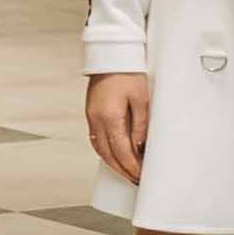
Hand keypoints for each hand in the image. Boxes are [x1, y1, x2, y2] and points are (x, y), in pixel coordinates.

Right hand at [85, 70, 154, 184]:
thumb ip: (140, 126)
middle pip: (107, 154)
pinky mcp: (91, 113)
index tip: (140, 175)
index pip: (121, 151)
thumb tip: (139, 147)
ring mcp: (91, 116)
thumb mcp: (142, 100)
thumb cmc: (128, 72)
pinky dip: (106, 151)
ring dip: (113, 163)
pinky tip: (114, 154)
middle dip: (122, 170)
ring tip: (126, 171)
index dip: (131, 167)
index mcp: (109, 117)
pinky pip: (96, 139)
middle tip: (135, 179)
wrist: (112, 55)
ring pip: (99, 149)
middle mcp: (96, 119)